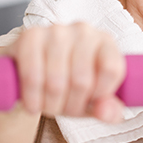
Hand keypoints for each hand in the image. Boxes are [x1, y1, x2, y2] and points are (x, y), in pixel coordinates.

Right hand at [4, 22, 125, 121]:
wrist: (31, 71)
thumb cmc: (68, 84)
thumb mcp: (92, 101)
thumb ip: (108, 110)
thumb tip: (106, 111)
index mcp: (105, 42)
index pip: (112, 69)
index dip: (100, 94)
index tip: (90, 101)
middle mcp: (83, 31)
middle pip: (82, 81)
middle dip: (71, 106)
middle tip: (63, 109)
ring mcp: (55, 31)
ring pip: (56, 81)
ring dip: (50, 105)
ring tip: (47, 107)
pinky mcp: (30, 36)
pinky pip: (32, 75)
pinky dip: (32, 97)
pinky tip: (32, 104)